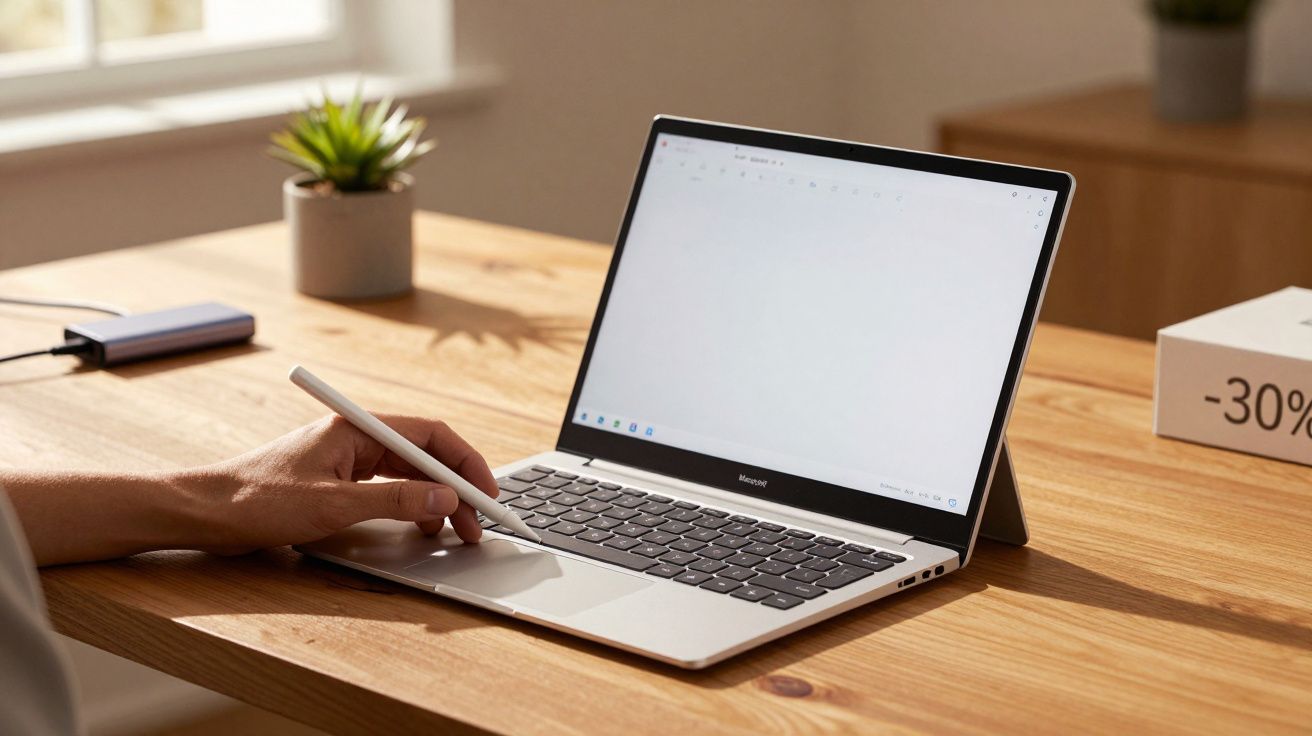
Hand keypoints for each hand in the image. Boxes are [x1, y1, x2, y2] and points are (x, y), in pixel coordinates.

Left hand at [182, 414, 498, 554]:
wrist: (205, 512)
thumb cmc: (257, 500)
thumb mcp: (335, 505)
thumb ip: (397, 500)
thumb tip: (446, 498)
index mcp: (356, 428)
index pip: (430, 435)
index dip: (465, 463)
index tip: (486, 494)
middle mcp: (354, 436)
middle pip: (423, 455)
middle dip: (455, 487)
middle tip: (477, 523)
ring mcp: (345, 457)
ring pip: (408, 472)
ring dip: (436, 498)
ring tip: (453, 530)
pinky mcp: (336, 479)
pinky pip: (388, 486)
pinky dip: (411, 504)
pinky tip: (419, 525)